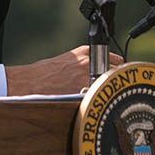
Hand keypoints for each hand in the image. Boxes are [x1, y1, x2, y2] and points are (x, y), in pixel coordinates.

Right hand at [4, 45, 124, 94]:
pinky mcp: (81, 91)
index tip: (123, 73)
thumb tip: (99, 70)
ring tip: (107, 95)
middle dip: (118, 79)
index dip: (120, 68)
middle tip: (118, 86)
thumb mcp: (69, 60)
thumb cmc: (47, 72)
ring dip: (110, 89)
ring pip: (109, 84)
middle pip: (116, 71)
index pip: (115, 59)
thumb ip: (85, 62)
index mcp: (84, 52)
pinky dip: (98, 99)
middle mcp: (87, 62)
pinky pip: (97, 95)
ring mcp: (85, 77)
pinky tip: (95, 102)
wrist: (32, 81)